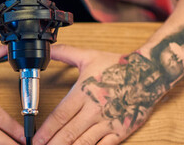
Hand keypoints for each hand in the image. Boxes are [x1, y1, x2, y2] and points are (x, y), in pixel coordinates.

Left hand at [34, 45, 171, 144]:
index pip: (60, 116)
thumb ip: (65, 53)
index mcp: (84, 92)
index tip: (35, 139)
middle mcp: (95, 109)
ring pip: (84, 143)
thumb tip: (47, 49)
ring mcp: (108, 122)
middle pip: (69, 133)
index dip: (46, 130)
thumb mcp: (89, 56)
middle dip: (52, 144)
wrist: (149, 74)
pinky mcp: (120, 131)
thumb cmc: (118, 67)